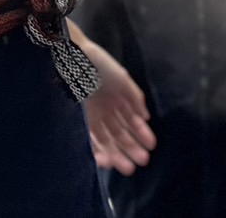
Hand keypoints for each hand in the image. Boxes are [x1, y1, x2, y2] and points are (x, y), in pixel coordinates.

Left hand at [79, 36, 156, 175]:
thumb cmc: (100, 65)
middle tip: (142, 162)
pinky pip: (90, 140)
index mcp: (119, 100)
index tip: (152, 146)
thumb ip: (135, 98)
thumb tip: (146, 117)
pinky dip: (98, 151)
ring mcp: (94, 117)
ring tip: (127, 167)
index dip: (142, 134)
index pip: (133, 122)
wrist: (74, 58)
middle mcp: (107, 111)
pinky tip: (107, 160)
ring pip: (108, 140)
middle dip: (132, 148)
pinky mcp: (80, 121)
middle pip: (121, 134)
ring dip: (118, 154)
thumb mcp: (123, 79)